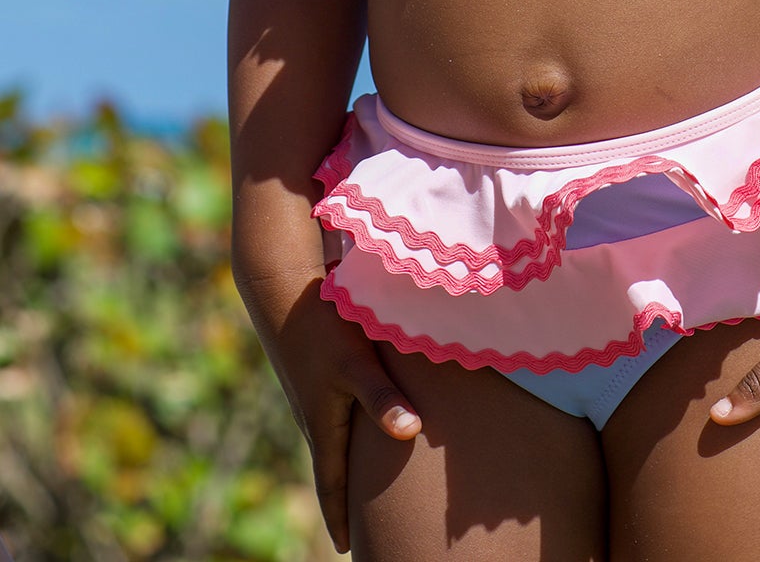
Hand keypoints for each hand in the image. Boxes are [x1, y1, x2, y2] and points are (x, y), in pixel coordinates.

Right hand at [244, 269, 420, 552]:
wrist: (283, 289)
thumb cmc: (323, 326)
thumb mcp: (356, 363)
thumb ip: (382, 397)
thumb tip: (410, 432)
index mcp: (323, 425)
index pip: (331, 486)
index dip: (340, 518)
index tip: (348, 548)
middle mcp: (315, 416)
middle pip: (331, 469)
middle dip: (343, 500)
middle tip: (357, 531)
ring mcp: (313, 394)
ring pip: (332, 441)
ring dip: (343, 467)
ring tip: (360, 488)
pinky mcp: (316, 373)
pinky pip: (332, 415)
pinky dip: (345, 433)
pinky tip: (358, 425)